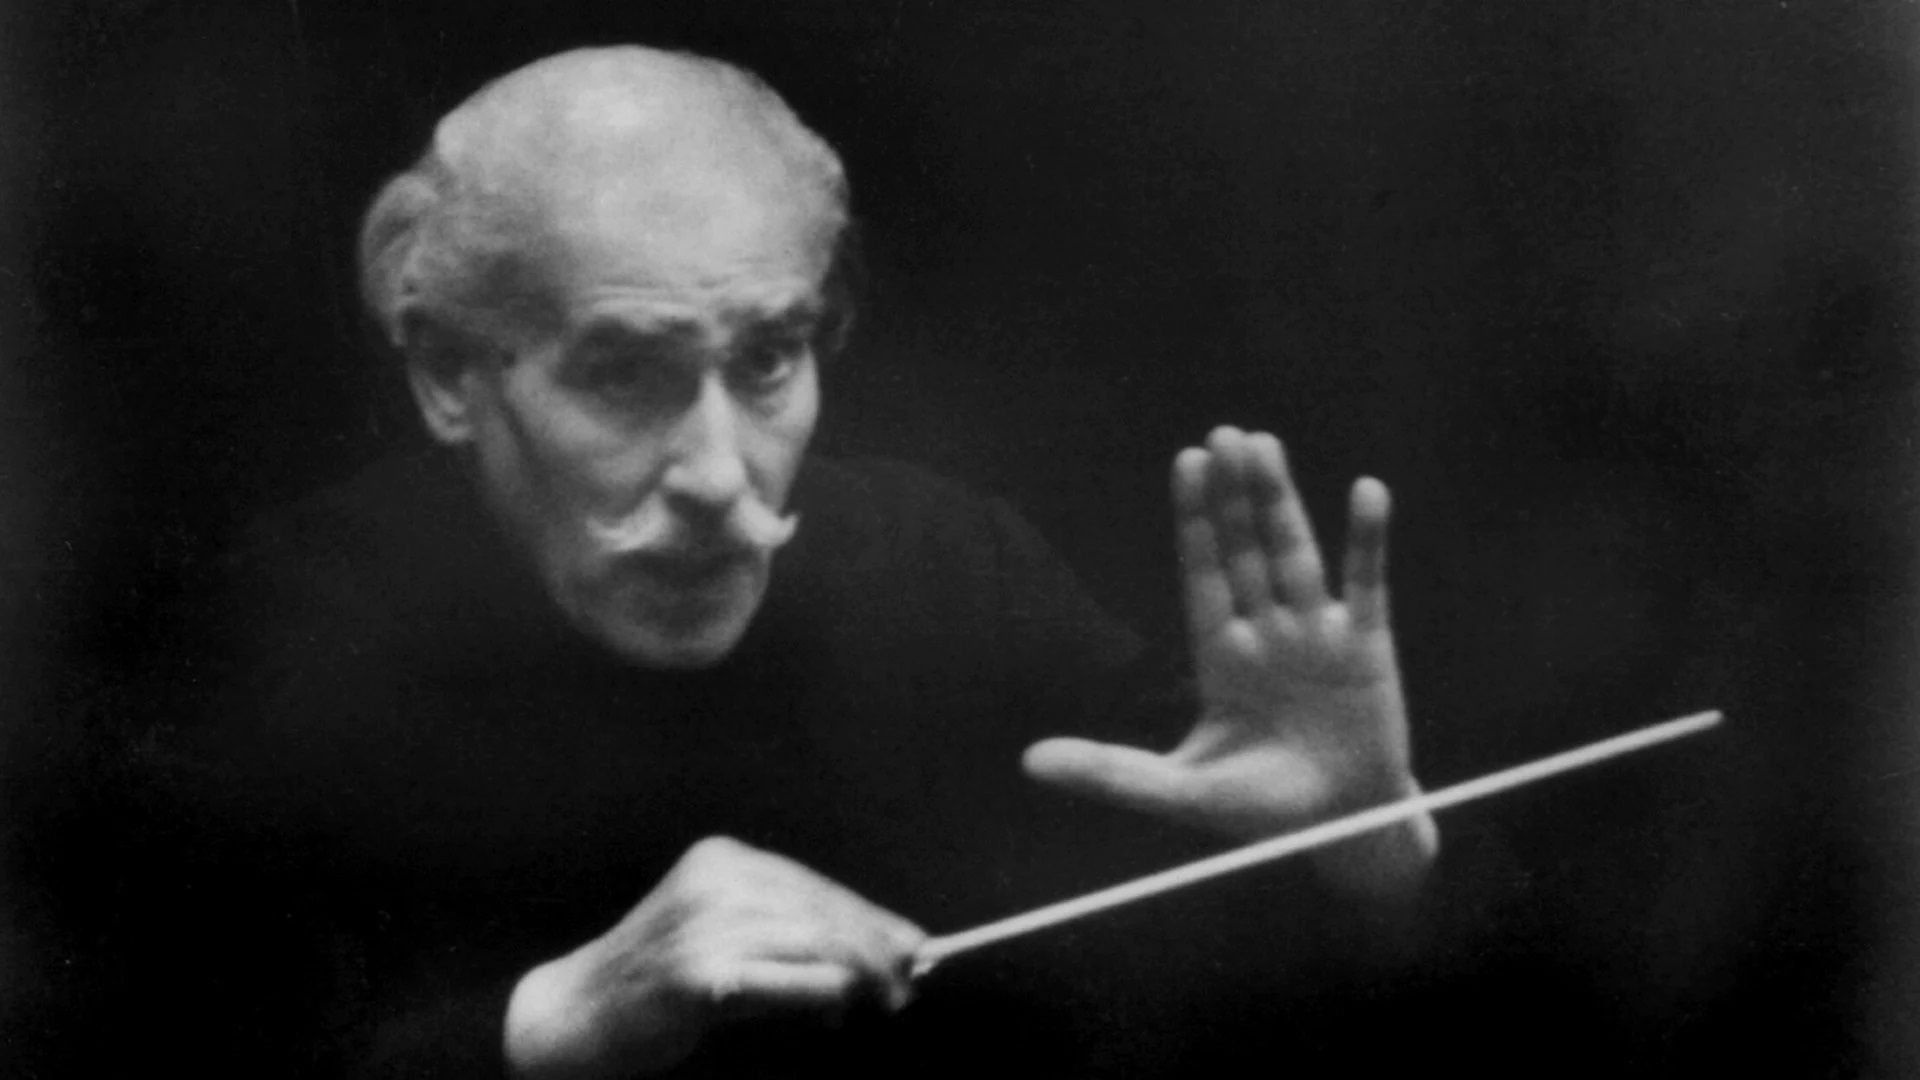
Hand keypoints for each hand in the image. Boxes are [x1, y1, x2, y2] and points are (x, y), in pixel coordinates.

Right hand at [505, 836, 923, 1078]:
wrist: (573, 1014)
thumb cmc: (654, 981)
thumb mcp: (718, 935)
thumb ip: (784, 935)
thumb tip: (872, 952)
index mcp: (721, 861)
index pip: (812, 885)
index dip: (868, 916)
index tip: (911, 943)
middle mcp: (715, 882)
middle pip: (820, 910)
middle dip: (874, 947)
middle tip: (909, 981)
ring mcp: (705, 925)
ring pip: (812, 943)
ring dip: (859, 975)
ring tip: (884, 1000)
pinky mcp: (700, 973)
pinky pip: (783, 980)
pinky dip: (821, 993)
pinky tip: (838, 1009)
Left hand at [1024, 427, 1436, 897]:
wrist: (1341, 832)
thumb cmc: (1259, 809)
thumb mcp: (1177, 790)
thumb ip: (1109, 772)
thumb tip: (1027, 762)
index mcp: (1220, 654)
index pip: (1204, 571)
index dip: (1195, 519)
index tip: (1187, 462)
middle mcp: (1266, 631)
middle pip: (1247, 549)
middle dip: (1233, 496)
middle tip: (1222, 435)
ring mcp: (1316, 633)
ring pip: (1295, 553)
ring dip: (1281, 501)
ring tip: (1264, 446)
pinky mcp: (1367, 647)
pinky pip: (1366, 583)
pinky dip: (1366, 539)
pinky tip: (1366, 490)